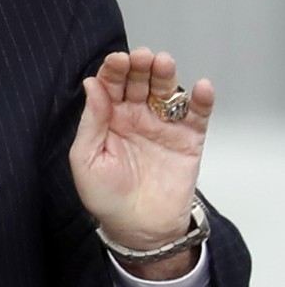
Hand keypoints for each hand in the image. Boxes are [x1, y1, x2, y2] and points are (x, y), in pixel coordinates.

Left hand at [69, 47, 212, 273]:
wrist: (138, 229)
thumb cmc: (105, 196)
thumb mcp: (85, 159)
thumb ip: (91, 122)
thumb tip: (91, 84)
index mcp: (108, 117)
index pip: (111, 85)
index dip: (114, 70)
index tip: (117, 60)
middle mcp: (135, 116)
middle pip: (139, 82)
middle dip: (140, 67)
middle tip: (142, 57)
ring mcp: (162, 126)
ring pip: (166, 93)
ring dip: (166, 76)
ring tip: (164, 64)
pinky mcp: (187, 140)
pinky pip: (196, 116)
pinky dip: (201, 100)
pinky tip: (200, 88)